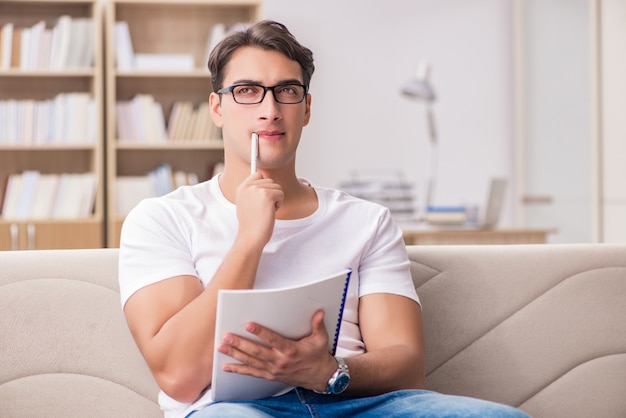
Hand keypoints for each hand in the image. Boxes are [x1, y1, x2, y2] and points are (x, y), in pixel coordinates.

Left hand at [216, 310, 336, 390]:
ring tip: (222, 347)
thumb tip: (319, 313)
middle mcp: (280, 361)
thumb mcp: (321, 339)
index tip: (249, 325)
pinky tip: (227, 366)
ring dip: (235, 354)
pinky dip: (238, 370)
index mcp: (291, 350)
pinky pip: (252, 373)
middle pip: (257, 352)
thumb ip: (318, 325)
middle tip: (227, 336)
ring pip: (251, 362)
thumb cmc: (318, 356)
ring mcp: (273, 370)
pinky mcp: (270, 376)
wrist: (319, 377)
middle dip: (240, 344)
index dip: (260, 332)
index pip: (273, 340)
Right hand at [235, 172, 283, 245]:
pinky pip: (281, 194)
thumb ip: (252, 191)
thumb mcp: (246, 203)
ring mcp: (257, 189)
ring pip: (277, 187)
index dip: (264, 185)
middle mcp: (247, 186)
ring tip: (266, 211)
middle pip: (270, 180)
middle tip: (263, 208)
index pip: (258, 174)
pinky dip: (279, 204)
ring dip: (276, 199)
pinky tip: (270, 212)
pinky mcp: (267, 194)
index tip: (264, 195)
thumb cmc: (251, 224)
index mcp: (241, 187)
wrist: (251, 236)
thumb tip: (265, 181)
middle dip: (271, 193)